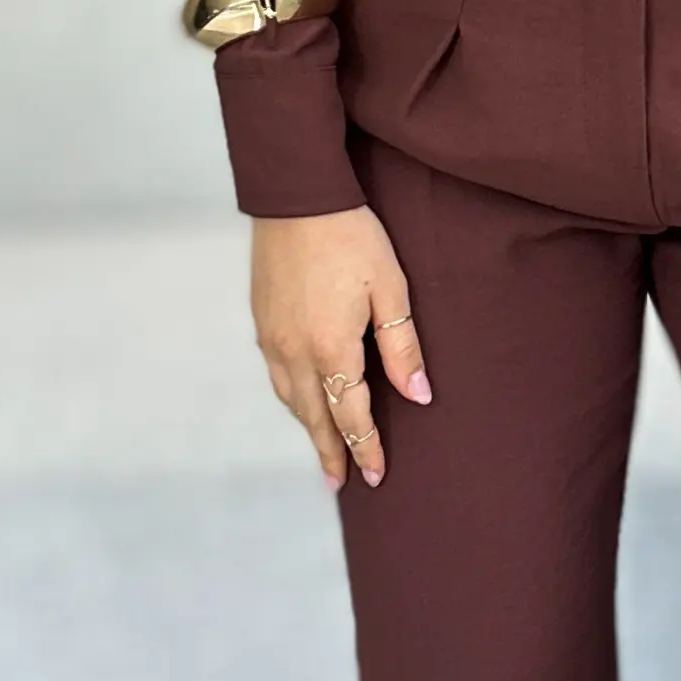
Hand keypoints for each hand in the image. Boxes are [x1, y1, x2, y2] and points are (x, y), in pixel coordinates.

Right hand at [249, 206, 429, 490]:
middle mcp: (294, 351)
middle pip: (314, 417)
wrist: (297, 197)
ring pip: (291, 398)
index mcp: (330, 348)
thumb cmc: (352, 237)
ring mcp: (272, 337)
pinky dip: (292, 397)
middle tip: (342, 484)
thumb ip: (402, 347)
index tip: (377, 476)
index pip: (351, 415)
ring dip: (309, 427)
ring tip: (324, 450)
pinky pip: (277, 374)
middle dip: (331, 452)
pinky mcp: (262, 319)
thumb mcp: (390, 289)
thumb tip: (418, 396)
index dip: (366, 447)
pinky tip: (301, 398)